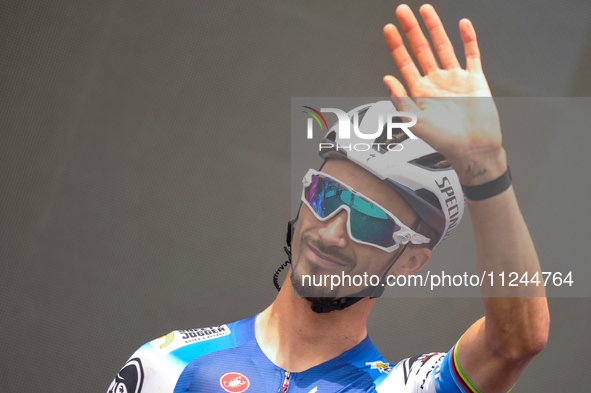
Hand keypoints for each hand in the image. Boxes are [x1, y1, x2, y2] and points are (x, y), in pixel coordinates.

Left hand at [383, 4, 505, 184]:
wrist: (473, 149)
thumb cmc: (444, 141)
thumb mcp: (415, 122)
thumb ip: (400, 100)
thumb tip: (387, 79)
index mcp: (420, 92)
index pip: (404, 62)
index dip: (396, 45)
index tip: (388, 28)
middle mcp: (436, 82)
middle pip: (421, 49)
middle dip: (411, 29)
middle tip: (402, 10)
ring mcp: (455, 78)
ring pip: (443, 46)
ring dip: (434, 28)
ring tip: (426, 10)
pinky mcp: (474, 79)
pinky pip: (471, 54)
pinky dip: (468, 38)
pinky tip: (462, 24)